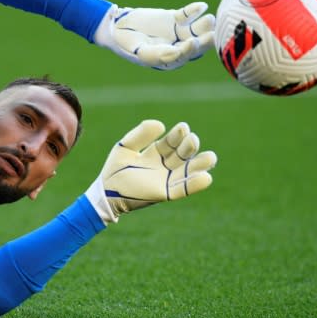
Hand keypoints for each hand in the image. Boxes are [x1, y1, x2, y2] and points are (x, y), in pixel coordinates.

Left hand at [85, 120, 216, 223]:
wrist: (105, 192)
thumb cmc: (113, 169)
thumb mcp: (125, 147)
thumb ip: (140, 134)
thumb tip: (161, 124)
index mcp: (156, 152)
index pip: (172, 141)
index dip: (178, 135)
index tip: (183, 128)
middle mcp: (164, 165)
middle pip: (183, 154)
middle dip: (190, 147)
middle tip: (193, 140)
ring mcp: (166, 179)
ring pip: (188, 171)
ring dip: (200, 165)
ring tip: (211, 157)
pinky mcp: (164, 193)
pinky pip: (182, 189)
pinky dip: (194, 184)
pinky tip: (206, 177)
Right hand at [93, 2, 214, 69]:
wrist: (117, 27)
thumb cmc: (127, 44)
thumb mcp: (141, 52)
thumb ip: (159, 54)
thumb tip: (177, 53)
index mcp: (171, 60)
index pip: (185, 56)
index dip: (190, 50)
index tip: (192, 42)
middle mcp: (178, 46)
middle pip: (197, 44)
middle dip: (205, 40)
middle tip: (212, 34)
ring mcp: (178, 32)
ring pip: (197, 29)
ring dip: (204, 25)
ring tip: (209, 19)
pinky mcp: (176, 18)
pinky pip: (188, 14)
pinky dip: (194, 10)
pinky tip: (201, 6)